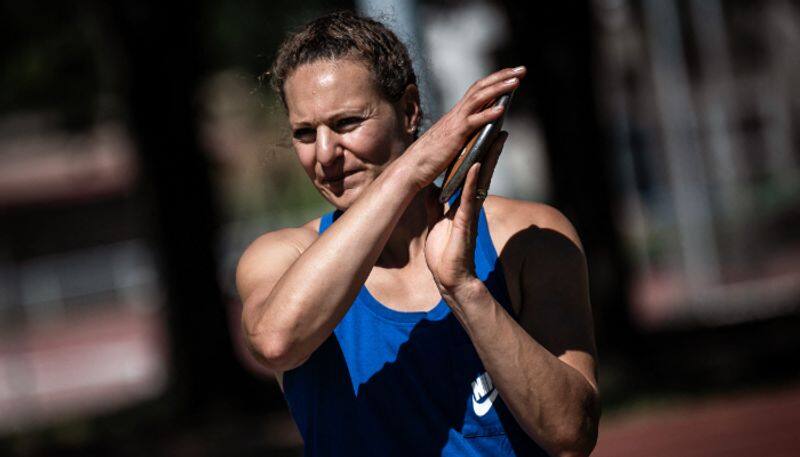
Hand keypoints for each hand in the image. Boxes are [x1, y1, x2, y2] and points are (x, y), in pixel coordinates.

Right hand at [403, 67, 523, 189]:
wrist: (412, 167)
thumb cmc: (430, 157)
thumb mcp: (451, 140)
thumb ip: (465, 133)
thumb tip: (479, 131)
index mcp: (456, 114)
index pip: (478, 90)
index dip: (495, 79)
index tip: (511, 73)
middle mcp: (456, 113)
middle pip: (481, 87)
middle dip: (502, 76)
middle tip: (522, 69)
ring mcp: (455, 123)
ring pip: (478, 98)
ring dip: (498, 88)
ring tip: (516, 81)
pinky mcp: (454, 136)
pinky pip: (473, 122)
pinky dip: (488, 114)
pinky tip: (502, 109)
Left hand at [424, 130, 506, 298]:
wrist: (448, 277)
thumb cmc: (444, 253)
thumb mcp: (436, 221)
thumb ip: (436, 204)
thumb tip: (432, 189)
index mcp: (462, 204)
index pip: (472, 174)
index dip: (476, 154)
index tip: (482, 133)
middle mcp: (470, 204)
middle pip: (482, 171)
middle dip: (489, 149)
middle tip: (498, 126)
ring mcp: (469, 212)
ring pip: (480, 180)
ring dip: (487, 158)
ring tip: (496, 136)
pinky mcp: (465, 221)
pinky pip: (469, 198)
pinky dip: (471, 181)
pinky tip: (474, 165)